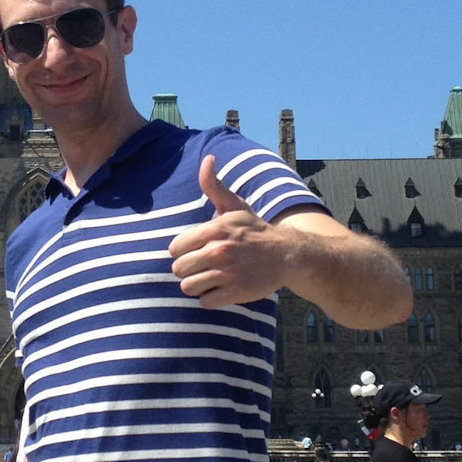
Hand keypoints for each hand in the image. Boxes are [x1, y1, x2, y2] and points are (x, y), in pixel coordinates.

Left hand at [168, 157, 284, 306]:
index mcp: (214, 229)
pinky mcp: (235, 292)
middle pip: (179, 270)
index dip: (183, 251)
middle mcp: (219, 251)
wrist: (286, 255)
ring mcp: (227, 273)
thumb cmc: (254, 230)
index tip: (196, 251)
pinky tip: (222, 288)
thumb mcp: (234, 206)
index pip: (175, 249)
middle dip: (188, 270)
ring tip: (211, 278)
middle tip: (204, 266)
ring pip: (188, 287)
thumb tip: (207, 160)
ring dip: (198, 285)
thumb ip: (213, 186)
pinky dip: (211, 298)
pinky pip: (205, 302)